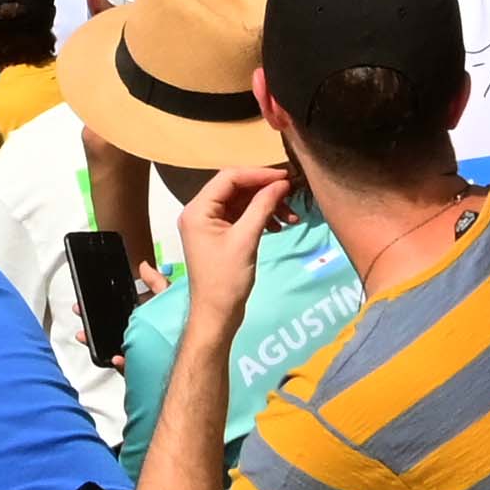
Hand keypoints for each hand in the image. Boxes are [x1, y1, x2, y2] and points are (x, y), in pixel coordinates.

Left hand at [177, 162, 292, 307]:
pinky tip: (279, 226)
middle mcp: (199, 211)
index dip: (258, 174)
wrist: (217, 315)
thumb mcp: (246, 239)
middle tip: (291, 195)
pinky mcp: (220, 235)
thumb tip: (281, 183)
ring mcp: (209, 223)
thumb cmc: (227, 279)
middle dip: (265, 190)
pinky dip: (261, 217)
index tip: (286, 177)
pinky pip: (242, 216)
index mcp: (198, 209)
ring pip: (241, 202)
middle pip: (236, 188)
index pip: (229, 178)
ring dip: (266, 205)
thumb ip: (262, 207)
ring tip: (291, 216)